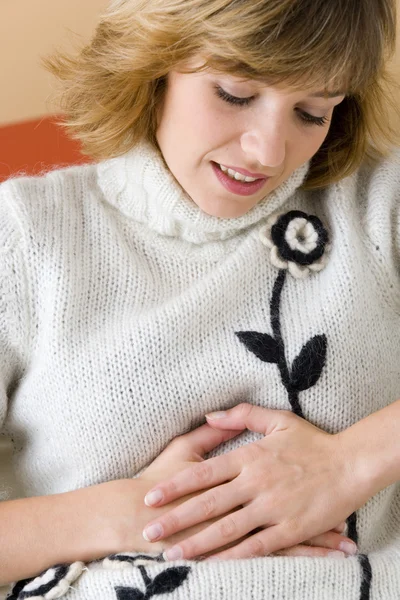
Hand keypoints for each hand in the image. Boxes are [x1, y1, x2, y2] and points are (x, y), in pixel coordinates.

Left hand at [141, 403, 365, 560]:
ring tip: (173, 555)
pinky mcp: (290, 528)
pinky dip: (233, 557)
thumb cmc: (313, 441)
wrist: (351, 464)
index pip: (203, 473)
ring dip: (197, 544)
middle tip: (149, 532)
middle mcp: (256, 483)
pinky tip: (214, 565)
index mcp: (250, 457)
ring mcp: (272, 507)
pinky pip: (257, 547)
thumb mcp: (278, 419)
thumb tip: (210, 413)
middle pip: (207, 503)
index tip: (151, 498)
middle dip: (176, 519)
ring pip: (227, 529)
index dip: (175, 486)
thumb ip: (242, 414)